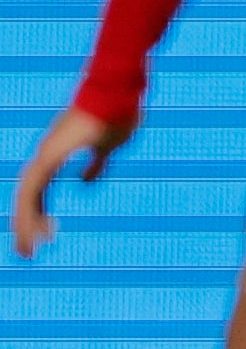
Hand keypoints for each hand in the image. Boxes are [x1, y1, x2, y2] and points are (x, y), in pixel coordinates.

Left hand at [12, 106, 126, 258]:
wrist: (116, 95)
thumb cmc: (117, 116)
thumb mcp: (108, 148)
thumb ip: (96, 166)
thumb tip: (84, 183)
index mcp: (55, 155)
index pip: (40, 191)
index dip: (39, 214)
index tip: (48, 234)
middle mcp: (44, 156)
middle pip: (28, 198)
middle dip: (27, 226)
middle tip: (29, 253)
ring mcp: (44, 156)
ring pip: (26, 198)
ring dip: (25, 226)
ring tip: (28, 251)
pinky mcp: (48, 157)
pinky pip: (32, 191)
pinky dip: (30, 213)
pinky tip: (33, 231)